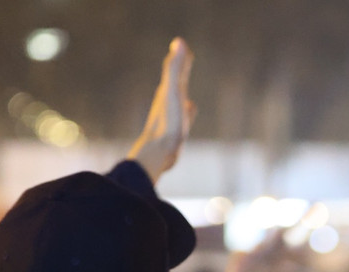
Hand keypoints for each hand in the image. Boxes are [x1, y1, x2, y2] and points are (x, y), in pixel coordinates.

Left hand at [128, 38, 194, 181]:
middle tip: (185, 57)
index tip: (182, 45)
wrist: (157, 153)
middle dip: (180, 69)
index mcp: (167, 91)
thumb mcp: (173, 92)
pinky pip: (184, 114)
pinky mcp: (175, 129)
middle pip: (175, 80)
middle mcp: (168, 101)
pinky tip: (190, 109)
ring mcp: (171, 115)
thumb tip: (179, 42)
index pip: (174, 69)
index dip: (180, 57)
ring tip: (185, 83)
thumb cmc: (167, 124)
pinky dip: (188, 108)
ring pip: (179, 97)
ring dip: (183, 88)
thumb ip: (175, 68)